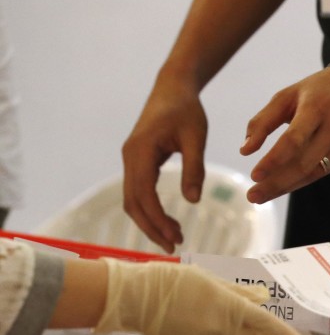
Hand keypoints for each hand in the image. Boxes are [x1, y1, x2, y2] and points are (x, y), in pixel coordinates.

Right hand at [94, 259, 312, 334]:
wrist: (132, 298)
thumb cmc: (170, 281)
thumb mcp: (207, 280)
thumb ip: (237, 291)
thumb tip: (262, 298)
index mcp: (228, 310)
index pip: (264, 325)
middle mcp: (220, 330)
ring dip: (241, 334)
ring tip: (253, 333)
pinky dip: (215, 331)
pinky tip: (205, 321)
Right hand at [121, 76, 209, 253]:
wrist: (173, 88)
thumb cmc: (186, 109)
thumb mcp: (196, 137)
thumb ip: (194, 168)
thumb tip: (194, 201)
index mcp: (140, 151)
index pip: (143, 194)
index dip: (157, 219)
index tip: (174, 237)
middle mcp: (129, 157)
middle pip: (132, 202)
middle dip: (151, 227)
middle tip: (174, 246)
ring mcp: (130, 160)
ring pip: (132, 199)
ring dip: (149, 221)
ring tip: (174, 237)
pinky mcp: (137, 161)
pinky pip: (137, 191)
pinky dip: (149, 209)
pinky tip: (167, 220)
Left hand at [241, 66, 329, 203]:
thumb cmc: (317, 91)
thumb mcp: (287, 96)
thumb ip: (263, 121)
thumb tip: (245, 151)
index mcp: (317, 106)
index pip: (295, 139)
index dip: (274, 160)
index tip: (254, 176)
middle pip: (304, 163)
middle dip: (276, 183)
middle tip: (252, 196)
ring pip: (314, 172)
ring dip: (286, 186)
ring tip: (262, 194)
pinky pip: (323, 172)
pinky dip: (301, 180)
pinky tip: (285, 184)